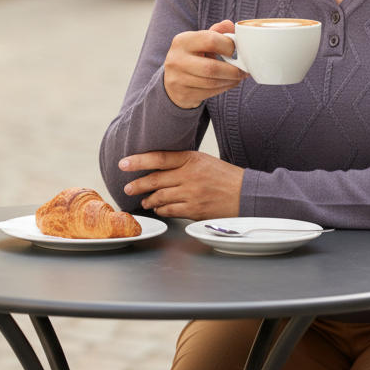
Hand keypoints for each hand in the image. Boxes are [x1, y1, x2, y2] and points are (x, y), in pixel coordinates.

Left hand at [119, 150, 243, 218]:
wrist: (245, 194)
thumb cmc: (225, 176)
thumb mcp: (205, 161)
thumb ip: (184, 162)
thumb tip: (160, 167)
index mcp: (192, 159)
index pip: (160, 158)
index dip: (139, 160)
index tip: (123, 163)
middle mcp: (190, 176)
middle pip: (156, 179)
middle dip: (138, 185)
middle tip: (128, 188)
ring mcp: (191, 194)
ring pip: (160, 197)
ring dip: (149, 200)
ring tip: (144, 201)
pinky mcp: (194, 210)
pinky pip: (170, 210)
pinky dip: (161, 210)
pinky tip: (159, 209)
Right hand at [163, 20, 247, 108]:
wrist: (173, 79)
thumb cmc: (193, 56)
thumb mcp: (200, 40)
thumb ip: (217, 31)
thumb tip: (229, 25)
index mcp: (182, 41)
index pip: (210, 40)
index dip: (229, 46)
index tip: (239, 50)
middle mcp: (176, 59)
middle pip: (211, 67)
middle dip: (233, 70)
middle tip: (245, 69)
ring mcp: (177, 79)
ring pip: (211, 82)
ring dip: (231, 80)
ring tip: (239, 76)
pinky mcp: (183, 94)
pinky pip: (209, 93)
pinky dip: (224, 88)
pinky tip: (230, 83)